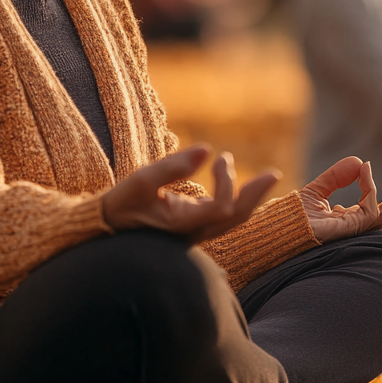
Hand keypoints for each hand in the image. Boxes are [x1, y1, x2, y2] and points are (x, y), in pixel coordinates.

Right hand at [101, 146, 279, 242]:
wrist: (107, 228)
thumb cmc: (121, 204)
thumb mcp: (140, 182)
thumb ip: (172, 166)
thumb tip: (206, 148)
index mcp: (182, 224)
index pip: (221, 208)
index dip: (227, 182)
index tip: (219, 158)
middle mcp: (194, 233)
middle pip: (236, 219)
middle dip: (256, 194)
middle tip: (274, 174)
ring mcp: (196, 234)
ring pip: (233, 222)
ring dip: (251, 198)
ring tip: (268, 178)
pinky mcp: (195, 229)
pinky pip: (226, 219)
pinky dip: (239, 202)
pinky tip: (247, 188)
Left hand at [299, 157, 381, 242]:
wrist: (277, 228)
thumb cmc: (292, 216)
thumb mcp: (317, 189)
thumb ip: (337, 177)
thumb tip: (359, 161)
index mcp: (350, 219)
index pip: (380, 205)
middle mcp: (355, 226)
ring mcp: (353, 229)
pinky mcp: (348, 229)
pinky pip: (371, 211)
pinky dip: (371, 189)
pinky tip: (365, 171)